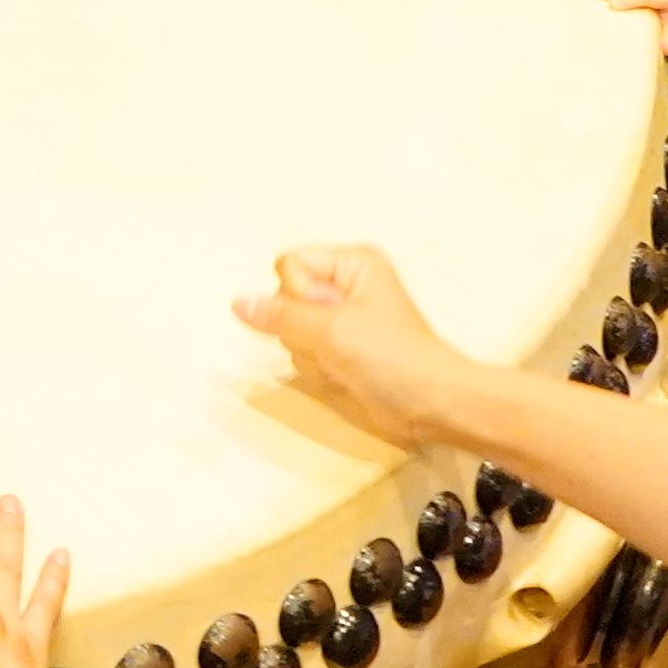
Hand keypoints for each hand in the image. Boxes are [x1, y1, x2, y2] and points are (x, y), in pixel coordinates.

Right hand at [236, 243, 471, 445]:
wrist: (430, 404)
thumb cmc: (391, 357)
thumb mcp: (332, 331)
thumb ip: (281, 316)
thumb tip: (238, 302)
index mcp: (351, 264)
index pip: (289, 265)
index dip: (298, 294)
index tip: (329, 317)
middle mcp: (343, 286)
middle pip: (284, 299)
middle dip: (303, 329)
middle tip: (338, 344)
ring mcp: (339, 321)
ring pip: (289, 331)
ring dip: (311, 354)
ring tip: (345, 364)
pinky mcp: (337, 350)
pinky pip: (302, 354)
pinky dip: (318, 369)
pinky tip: (344, 376)